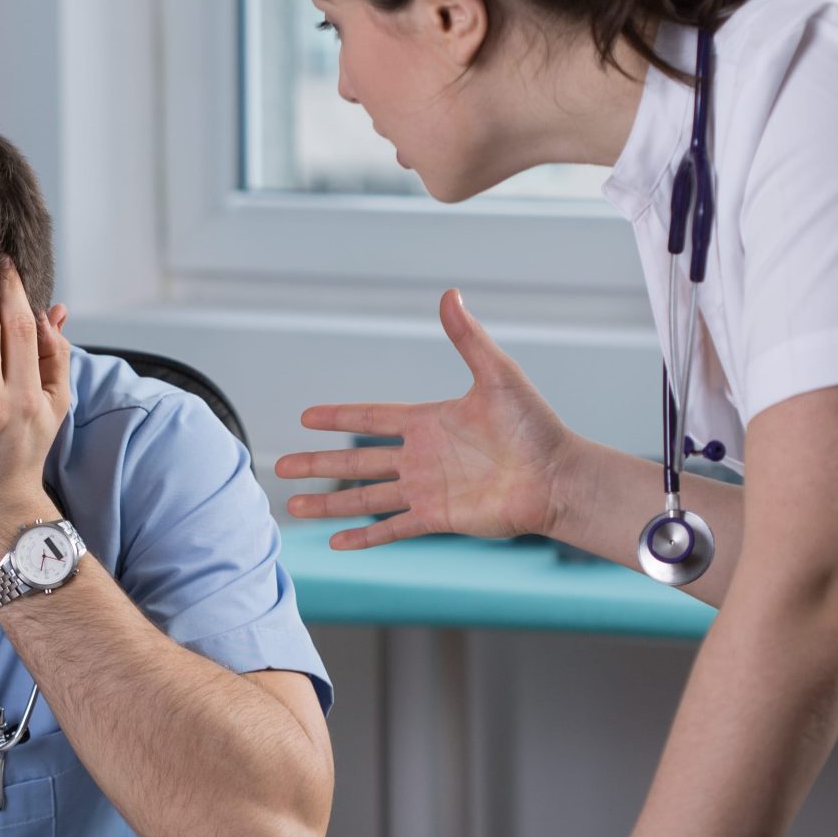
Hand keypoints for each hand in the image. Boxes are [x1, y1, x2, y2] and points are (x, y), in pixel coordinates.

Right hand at [275, 289, 579, 549]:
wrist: (557, 476)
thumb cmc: (534, 426)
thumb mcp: (497, 375)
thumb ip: (468, 338)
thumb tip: (450, 293)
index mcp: (428, 421)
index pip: (371, 417)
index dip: (339, 416)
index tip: (306, 417)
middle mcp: (421, 457)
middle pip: (356, 461)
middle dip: (317, 464)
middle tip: (280, 465)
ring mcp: (426, 489)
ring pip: (365, 497)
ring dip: (328, 503)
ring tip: (293, 507)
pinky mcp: (438, 517)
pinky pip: (393, 527)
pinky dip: (365, 536)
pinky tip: (335, 543)